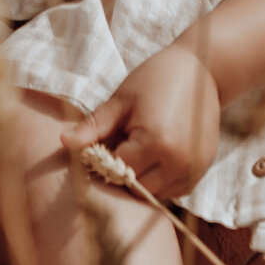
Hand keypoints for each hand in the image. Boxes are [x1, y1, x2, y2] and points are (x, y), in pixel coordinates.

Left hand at [62, 44, 221, 200]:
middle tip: (118, 146)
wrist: (202, 70)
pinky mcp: (201, 170)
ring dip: (141, 180)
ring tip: (137, 149)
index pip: (117, 170)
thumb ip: (95, 126)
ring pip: (154, 194)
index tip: (98, 147)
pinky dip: (159, 180)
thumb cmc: (156, 78)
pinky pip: (173, 190)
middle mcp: (178, 162)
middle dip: (121, 173)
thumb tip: (63, 142)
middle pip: (136, 188)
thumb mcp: (122, 99)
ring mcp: (193, 169)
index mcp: (156, 142)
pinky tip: (154, 155)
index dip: (103, 161)